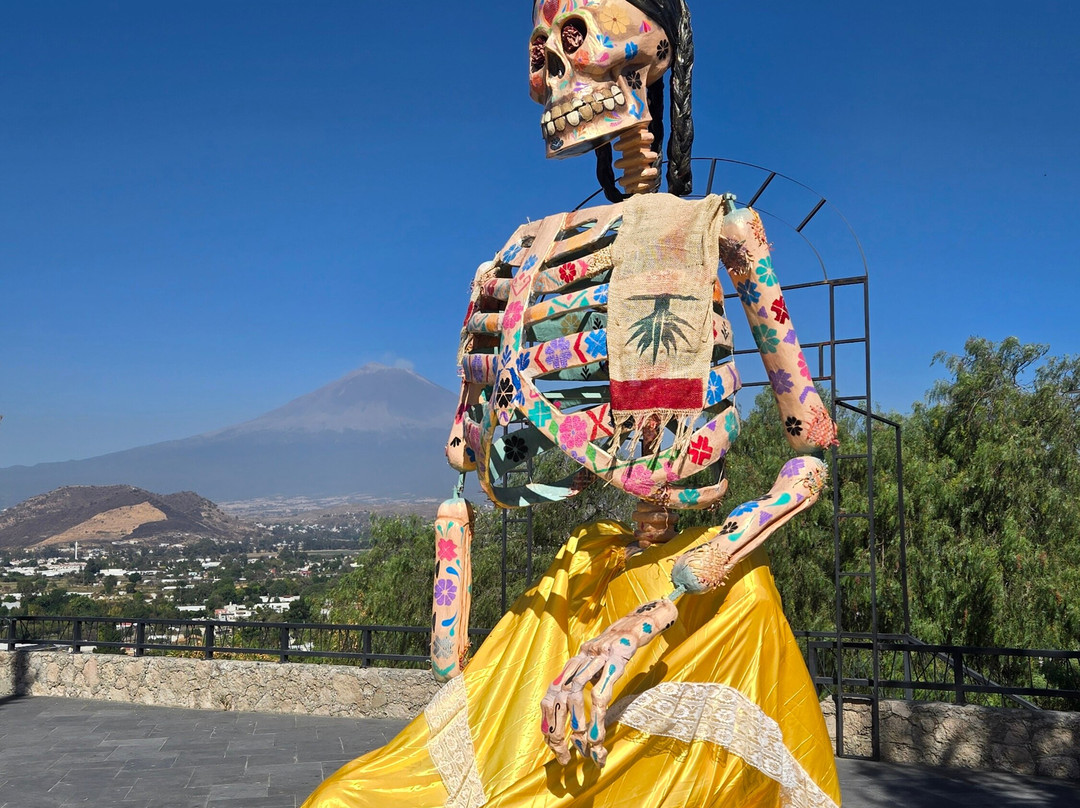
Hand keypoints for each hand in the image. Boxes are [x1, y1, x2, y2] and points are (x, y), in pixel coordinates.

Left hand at [540, 598, 677, 766]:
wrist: (637, 623)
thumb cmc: (618, 648)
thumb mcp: (597, 666)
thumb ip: (587, 683)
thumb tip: (580, 713)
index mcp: (573, 665)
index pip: (551, 695)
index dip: (549, 721)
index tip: (553, 745)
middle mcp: (579, 661)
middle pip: (557, 698)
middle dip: (557, 730)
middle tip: (564, 757)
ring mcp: (595, 660)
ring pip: (575, 696)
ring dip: (577, 727)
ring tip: (582, 750)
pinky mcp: (613, 661)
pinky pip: (600, 693)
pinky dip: (596, 718)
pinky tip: (596, 738)